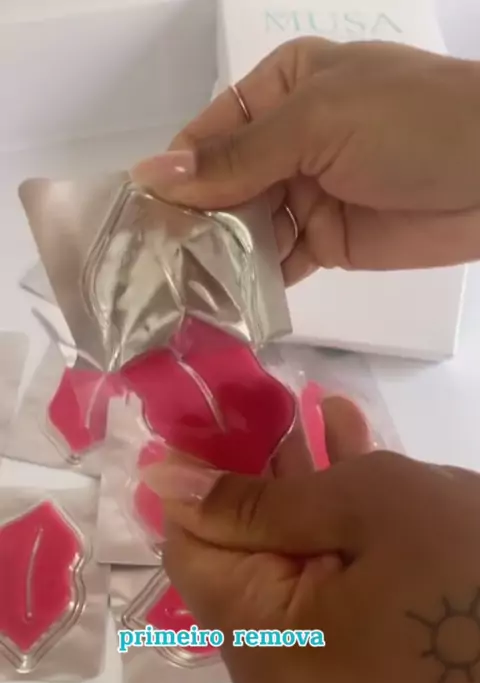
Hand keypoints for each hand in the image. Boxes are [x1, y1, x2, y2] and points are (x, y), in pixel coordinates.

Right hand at [133, 38, 479, 281]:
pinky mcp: (327, 243)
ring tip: (177, 292)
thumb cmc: (410, 123)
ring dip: (216, 258)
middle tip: (151, 268)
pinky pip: (277, 263)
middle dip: (190, 223)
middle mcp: (287, 142)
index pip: (208, 134)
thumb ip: (237, 157)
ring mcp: (307, 195)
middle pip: (221, 186)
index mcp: (282, 90)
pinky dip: (253, 282)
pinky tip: (222, 303)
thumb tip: (153, 177)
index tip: (137, 219)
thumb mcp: (317, 121)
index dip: (174, 175)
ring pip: (245, 229)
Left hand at [146, 439, 479, 682]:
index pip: (191, 553)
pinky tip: (353, 466)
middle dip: (270, 486)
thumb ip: (252, 495)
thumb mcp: (358, 505)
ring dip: (308, 502)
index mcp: (263, 650)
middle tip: (289, 416)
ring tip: (327, 427)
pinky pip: (326, 601)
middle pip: (243, 565)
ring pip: (290, 575)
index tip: (221, 425)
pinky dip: (336, 542)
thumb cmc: (466, 565)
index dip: (202, 485)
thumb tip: (160, 479)